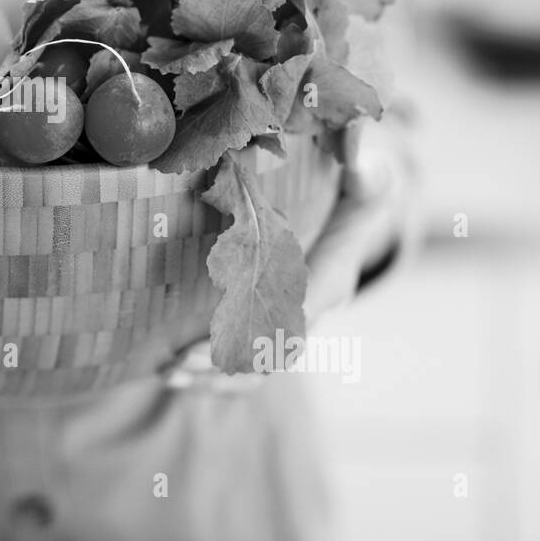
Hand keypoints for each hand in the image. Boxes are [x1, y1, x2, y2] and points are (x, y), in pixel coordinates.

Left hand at [165, 118, 415, 389]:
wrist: (361, 203)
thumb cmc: (359, 184)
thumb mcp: (371, 174)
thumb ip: (368, 170)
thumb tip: (361, 165)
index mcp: (335, 272)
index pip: (300, 310)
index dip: (266, 327)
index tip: (227, 336)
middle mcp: (315, 305)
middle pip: (275, 350)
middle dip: (228, 361)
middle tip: (178, 363)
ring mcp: (294, 318)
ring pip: (260, 364)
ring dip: (214, 376)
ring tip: (168, 374)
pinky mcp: (272, 320)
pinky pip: (247, 359)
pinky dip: (212, 371)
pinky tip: (172, 372)